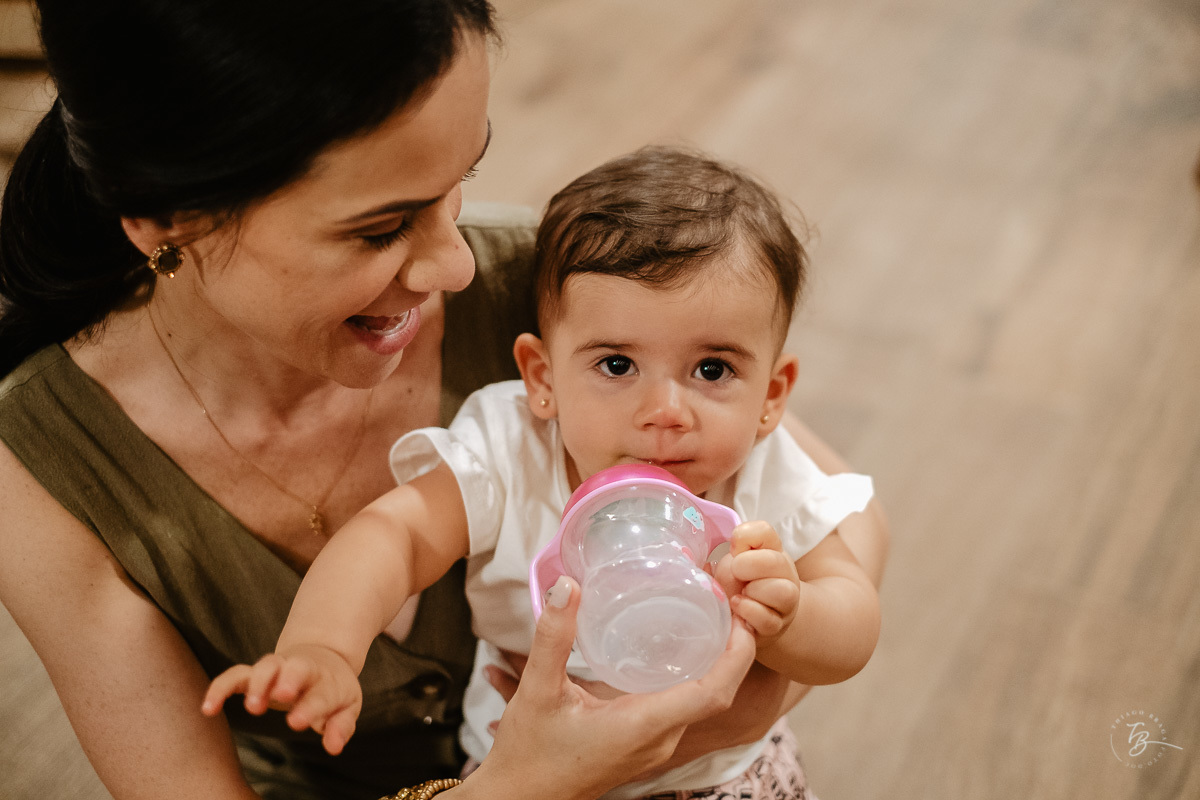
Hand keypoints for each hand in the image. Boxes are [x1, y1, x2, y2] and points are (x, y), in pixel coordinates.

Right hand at [200, 643, 361, 754]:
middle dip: (286, 680)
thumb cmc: (334, 689)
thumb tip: (334, 747)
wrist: (324, 656)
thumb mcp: (347, 707)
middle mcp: (301, 669)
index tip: (297, 721)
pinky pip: (235, 675)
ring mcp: (277, 669)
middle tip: (280, 696)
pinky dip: (220, 687)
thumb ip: (341, 726)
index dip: (310, 706)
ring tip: (251, 708)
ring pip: (264, 667)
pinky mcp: (255, 673)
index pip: (320, 693)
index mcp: (327, 681)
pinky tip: (208, 708)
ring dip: (257, 684)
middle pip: (294, 668)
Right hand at [459, 576, 755, 799]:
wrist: (518, 798)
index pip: (713, 693)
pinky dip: (692, 677)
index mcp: (642, 726)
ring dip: (715, 662)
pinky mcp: (644, 745)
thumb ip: (553, 637)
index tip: (743, 616)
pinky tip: (678, 649)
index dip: (737, 654)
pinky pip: (683, 707)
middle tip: (728, 601)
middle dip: (731, 648)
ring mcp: (654, 746)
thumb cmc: (528, 755)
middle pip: (715, 693)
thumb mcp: (537, 691)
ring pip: (700, 701)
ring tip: (711, 616)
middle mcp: (658, 739)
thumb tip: (569, 586)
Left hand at [714, 520, 800, 649]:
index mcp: (771, 550)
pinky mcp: (777, 626)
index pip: (764, 531)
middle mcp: (784, 574)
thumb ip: (726, 559)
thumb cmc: (739, 586)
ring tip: (739, 595)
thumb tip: (717, 560)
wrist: (755, 620)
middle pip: (777, 561)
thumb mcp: (732, 565)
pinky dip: (748, 611)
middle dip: (747, 565)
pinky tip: (737, 608)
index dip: (744, 537)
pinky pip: (768, 619)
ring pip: (783, 592)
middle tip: (735, 573)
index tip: (734, 549)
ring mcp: (785, 602)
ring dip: (754, 592)